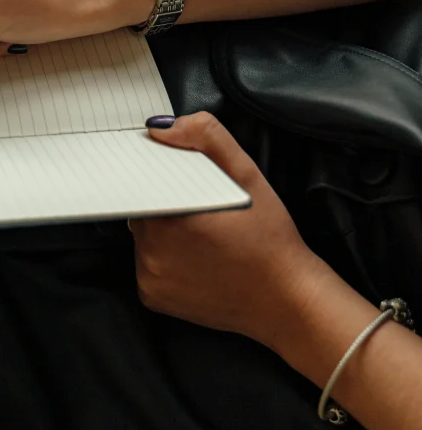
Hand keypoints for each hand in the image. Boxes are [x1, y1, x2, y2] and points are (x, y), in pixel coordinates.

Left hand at [130, 113, 329, 347]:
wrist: (285, 301)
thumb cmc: (270, 239)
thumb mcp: (248, 176)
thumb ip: (207, 139)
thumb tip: (161, 128)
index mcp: (171, 215)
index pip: (144, 181)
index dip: (162, 178)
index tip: (185, 183)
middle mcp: (152, 250)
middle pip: (142, 208)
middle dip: (165, 203)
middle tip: (202, 211)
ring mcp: (149, 277)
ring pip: (143, 236)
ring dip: (163, 231)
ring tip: (201, 236)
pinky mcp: (152, 297)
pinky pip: (147, 266)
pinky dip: (164, 260)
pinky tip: (196, 260)